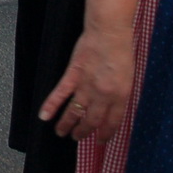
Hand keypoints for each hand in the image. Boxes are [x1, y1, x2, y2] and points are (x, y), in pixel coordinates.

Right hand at [40, 26, 133, 142]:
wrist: (109, 31)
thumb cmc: (121, 50)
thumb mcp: (129, 76)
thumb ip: (120, 93)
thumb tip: (113, 107)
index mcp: (120, 96)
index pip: (112, 122)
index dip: (106, 134)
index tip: (100, 141)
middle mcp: (103, 95)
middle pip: (91, 121)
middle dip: (83, 132)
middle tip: (77, 138)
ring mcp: (86, 85)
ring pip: (74, 112)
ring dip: (67, 125)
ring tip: (61, 133)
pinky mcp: (73, 74)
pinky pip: (60, 94)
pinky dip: (51, 106)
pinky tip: (44, 116)